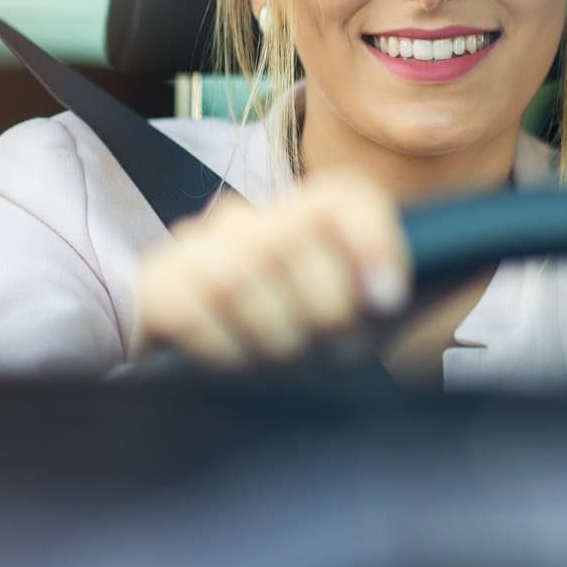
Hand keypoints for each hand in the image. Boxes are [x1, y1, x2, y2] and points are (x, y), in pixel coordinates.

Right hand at [134, 168, 411, 368]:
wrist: (206, 367)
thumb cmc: (300, 343)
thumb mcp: (355, 322)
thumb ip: (384, 299)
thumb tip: (409, 293)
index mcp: (310, 213)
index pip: (345, 199)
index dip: (370, 242)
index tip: (386, 301)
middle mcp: (253, 216)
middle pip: (291, 239)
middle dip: (320, 309)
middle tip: (332, 353)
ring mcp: (198, 245)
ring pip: (239, 276)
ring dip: (271, 335)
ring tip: (286, 363)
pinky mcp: (158, 283)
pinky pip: (191, 310)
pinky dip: (223, 349)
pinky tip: (238, 365)